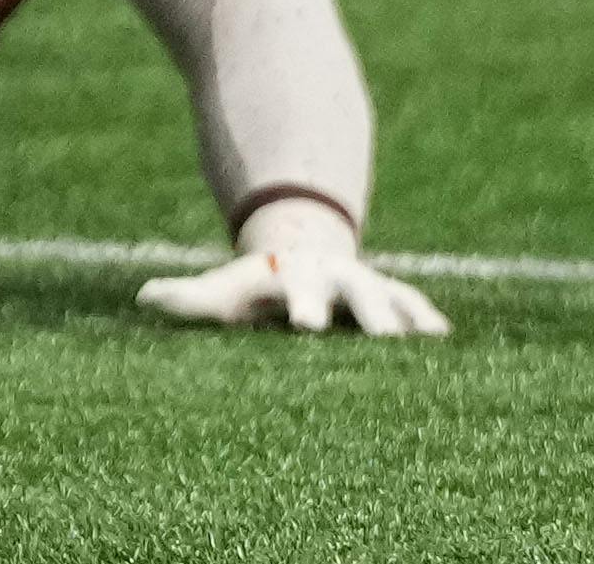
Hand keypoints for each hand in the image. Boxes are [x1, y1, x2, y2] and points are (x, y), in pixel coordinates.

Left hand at [137, 200, 448, 336]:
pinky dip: (429, 321)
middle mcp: (336, 279)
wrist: (298, 250)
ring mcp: (368, 285)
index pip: (298, 296)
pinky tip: (448, 345)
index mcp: (294, 281)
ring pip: (394, 299)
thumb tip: (144, 298)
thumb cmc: (255, 286)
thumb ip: (189, 297)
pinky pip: (415, 306)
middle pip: (355, 297)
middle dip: (368, 316)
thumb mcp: (223, 288)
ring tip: (431, 340)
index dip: (303, 308)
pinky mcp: (393, 297)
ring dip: (409, 318)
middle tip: (384, 340)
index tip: (308, 323)